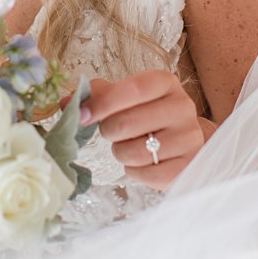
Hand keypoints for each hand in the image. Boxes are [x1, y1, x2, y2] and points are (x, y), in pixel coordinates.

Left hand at [81, 72, 206, 189]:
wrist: (179, 140)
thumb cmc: (143, 114)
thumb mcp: (122, 97)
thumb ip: (94, 96)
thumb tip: (67, 103)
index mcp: (164, 83)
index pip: (133, 89)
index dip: (102, 103)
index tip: (81, 115)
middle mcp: (183, 107)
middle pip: (127, 123)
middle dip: (108, 131)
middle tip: (112, 131)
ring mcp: (190, 137)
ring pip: (135, 152)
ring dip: (121, 152)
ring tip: (130, 145)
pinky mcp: (190, 166)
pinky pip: (149, 175)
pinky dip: (136, 172)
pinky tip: (142, 162)